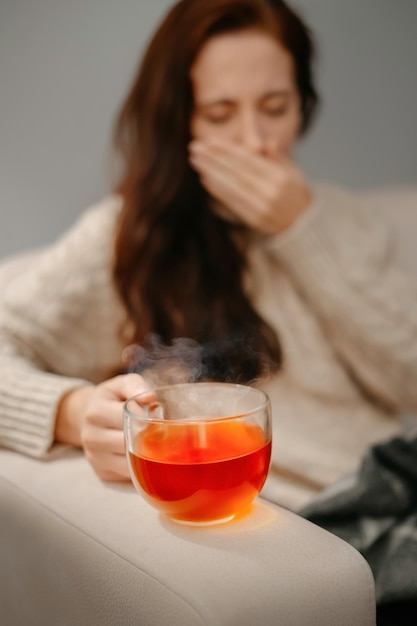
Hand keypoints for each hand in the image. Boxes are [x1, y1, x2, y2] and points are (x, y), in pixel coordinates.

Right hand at [55, 373, 150, 481]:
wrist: (87, 416)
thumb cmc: (112, 399)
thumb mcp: (120, 385)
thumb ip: (135, 385)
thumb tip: (150, 397)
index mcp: (96, 411)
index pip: (127, 418)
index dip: (146, 417)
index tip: (158, 415)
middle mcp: (91, 437)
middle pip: (129, 443)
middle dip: (149, 438)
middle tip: (164, 433)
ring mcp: (95, 457)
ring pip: (130, 463)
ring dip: (147, 455)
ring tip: (157, 444)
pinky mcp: (101, 472)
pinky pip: (128, 475)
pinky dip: (140, 468)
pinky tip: (146, 456)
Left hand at [189, 139, 311, 234]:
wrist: (303, 223)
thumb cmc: (294, 192)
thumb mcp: (292, 170)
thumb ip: (277, 156)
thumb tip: (267, 142)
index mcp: (280, 176)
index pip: (249, 160)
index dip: (228, 150)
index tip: (210, 141)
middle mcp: (271, 192)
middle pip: (237, 172)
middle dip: (214, 159)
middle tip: (195, 148)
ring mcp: (262, 208)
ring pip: (232, 187)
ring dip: (211, 173)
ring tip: (196, 161)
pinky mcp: (254, 220)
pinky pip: (233, 202)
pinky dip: (218, 190)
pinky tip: (206, 179)